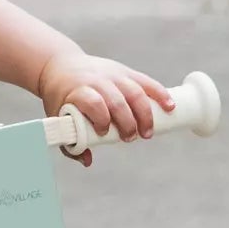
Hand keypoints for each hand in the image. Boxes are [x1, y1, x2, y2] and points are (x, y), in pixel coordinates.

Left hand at [38, 54, 173, 167]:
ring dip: (145, 114)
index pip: (94, 102)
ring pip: (135, 92)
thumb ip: (71, 141)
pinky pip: (146, 82)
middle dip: (127, 123)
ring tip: (147, 133)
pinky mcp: (126, 72)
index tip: (103, 132)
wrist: (60, 66)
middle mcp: (98, 80)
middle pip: (117, 100)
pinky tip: (170, 107)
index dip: (101, 118)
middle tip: (130, 138)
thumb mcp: (59, 116)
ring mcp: (113, 74)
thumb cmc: (61, 97)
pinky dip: (160, 94)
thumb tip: (88, 161)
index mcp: (79, 90)